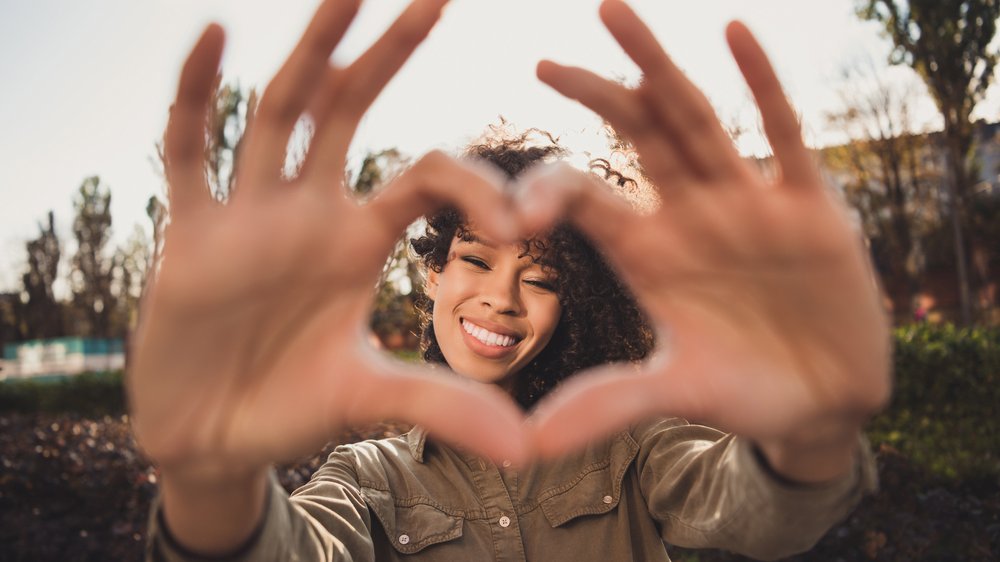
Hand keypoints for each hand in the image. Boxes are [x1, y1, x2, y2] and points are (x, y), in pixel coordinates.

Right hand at [128, 0, 526, 481]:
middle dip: (388, 54)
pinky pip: (189, 151)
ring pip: (280, 114)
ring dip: (311, 52)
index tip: (523, 225)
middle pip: (352, 112)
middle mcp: (308, 211)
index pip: (426, 178)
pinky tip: (213, 35)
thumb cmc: (289, 408)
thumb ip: (440, 407)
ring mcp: (248, 214)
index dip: (476, 189)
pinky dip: (198, 98)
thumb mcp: (368, 399)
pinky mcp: (190, 234)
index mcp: (359, 240)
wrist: (212, 435)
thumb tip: (524, 450)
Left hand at [519, 1, 890, 474]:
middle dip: (593, 96)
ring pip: (694, 120)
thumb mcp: (673, 393)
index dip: (547, 193)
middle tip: (542, 59)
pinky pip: (783, 134)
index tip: (510, 208)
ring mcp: (747, 203)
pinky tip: (732, 33)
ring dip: (656, 67)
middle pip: (631, 140)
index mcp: (646, 252)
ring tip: (611, 12)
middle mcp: (689, 214)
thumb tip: (525, 449)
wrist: (823, 401)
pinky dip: (761, 85)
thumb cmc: (743, 391)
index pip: (585, 201)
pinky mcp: (809, 206)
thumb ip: (606, 406)